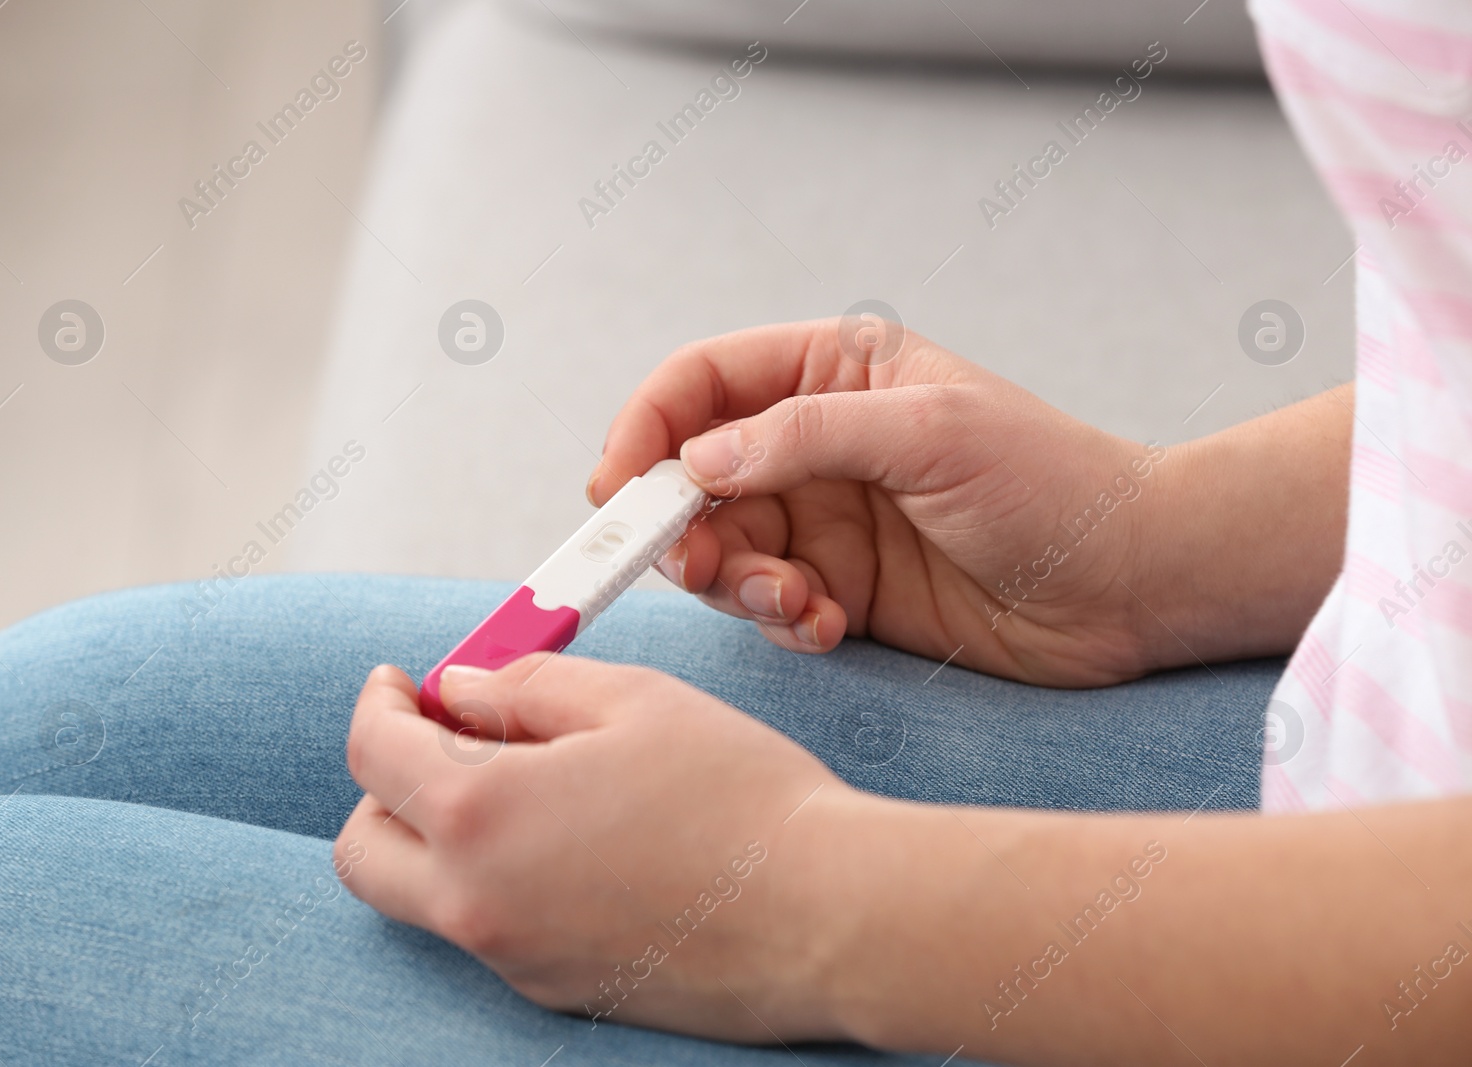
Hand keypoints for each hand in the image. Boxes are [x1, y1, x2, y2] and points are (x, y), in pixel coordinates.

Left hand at [335, 658, 864, 1040]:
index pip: (373, 754)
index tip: (401, 683)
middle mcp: (475, 902)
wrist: (828, 916)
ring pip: (424, 898)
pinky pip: (492, 930)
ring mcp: (513, 959)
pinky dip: (500, 881)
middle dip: (385, 787)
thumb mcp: (630, 699)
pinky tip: (579, 846)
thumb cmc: (740, 796)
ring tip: (528, 788)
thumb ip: (524, 685)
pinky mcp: (556, 992)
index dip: (379, 703)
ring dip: (441, 837)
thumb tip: (461, 690)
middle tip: (444, 742)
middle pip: (365, 850)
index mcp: (478, 813)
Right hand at [588, 319, 1171, 685]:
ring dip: (737, 583)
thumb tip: (692, 462)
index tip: (617, 488)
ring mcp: (827, 519)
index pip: (702, 382)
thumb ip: (802, 437)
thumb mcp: (928, 432)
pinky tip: (827, 625)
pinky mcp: (841, 588)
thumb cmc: (1051, 482)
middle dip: (683, 525)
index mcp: (835, 371)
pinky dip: (779, 620)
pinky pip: (769, 604)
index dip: (645, 427)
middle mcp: (816, 442)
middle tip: (699, 567)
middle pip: (694, 475)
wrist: (1131, 582)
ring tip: (793, 602)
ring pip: (723, 547)